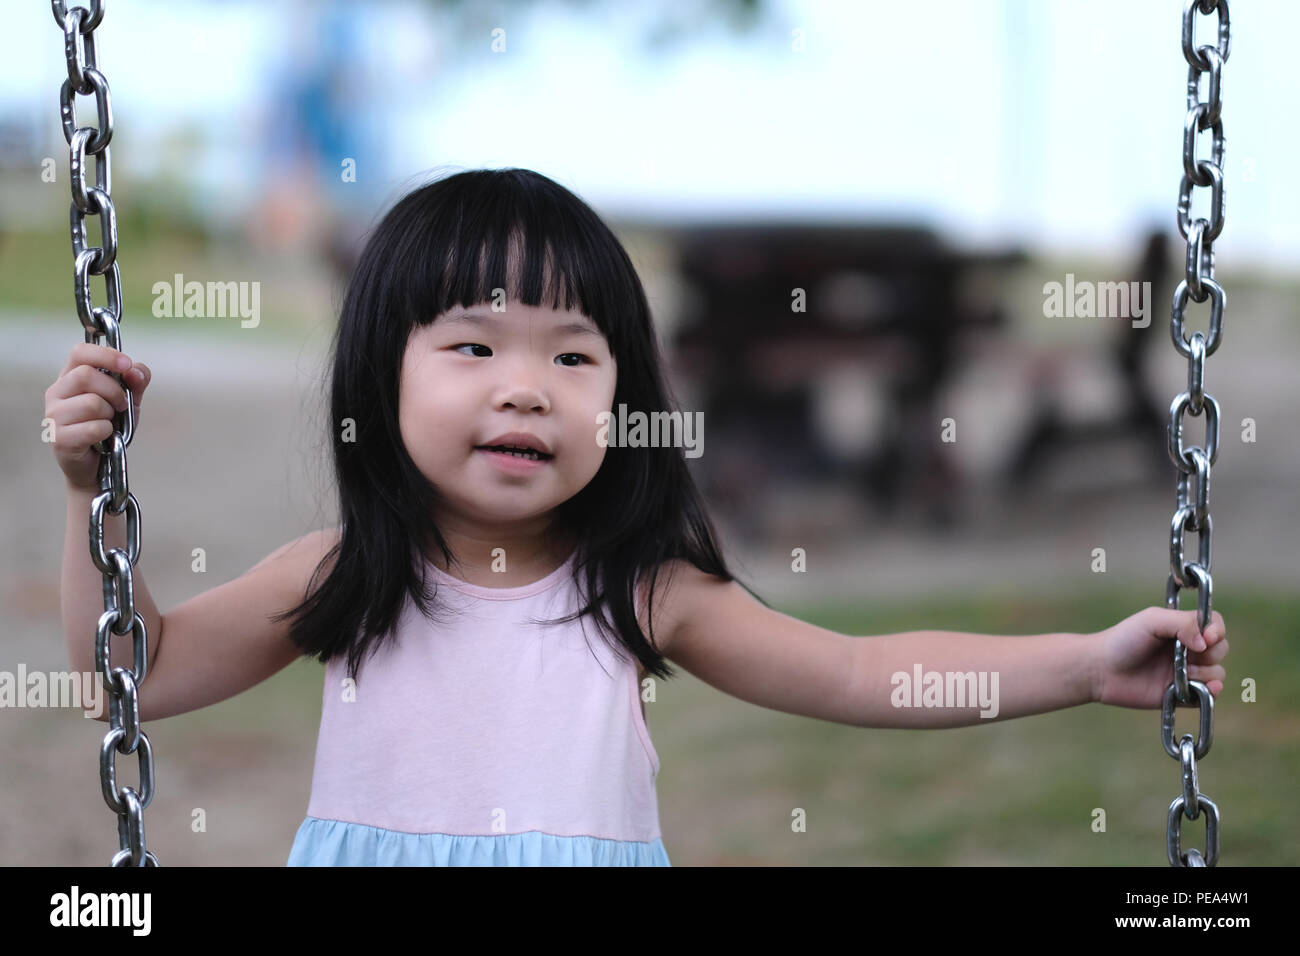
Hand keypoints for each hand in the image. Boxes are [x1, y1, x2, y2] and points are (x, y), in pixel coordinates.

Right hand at [45, 343, 150, 492]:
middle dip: (114, 390)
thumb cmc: (109, 428)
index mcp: (70, 377)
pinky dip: (108, 432)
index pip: (79, 352)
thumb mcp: (129, 402)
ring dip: (111, 414)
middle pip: (85, 375)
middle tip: (121, 405)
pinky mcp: (59, 438)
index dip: (105, 355)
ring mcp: (54, 416)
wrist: (99, 466)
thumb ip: (136, 383)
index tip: (126, 364)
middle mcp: (57, 393)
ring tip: (110, 422)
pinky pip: (94, 428)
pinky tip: (104, 437)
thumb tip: (135, 370)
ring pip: (91, 403)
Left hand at [1093, 606, 1226, 708]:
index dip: (1216, 631)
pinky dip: (1209, 692)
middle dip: (1211, 653)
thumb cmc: (1122, 640)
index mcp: (1182, 629)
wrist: (1101, 670)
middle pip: (1220, 650)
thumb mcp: (1152, 620)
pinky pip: (1208, 696)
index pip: (1215, 626)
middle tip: (1189, 654)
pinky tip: (1202, 689)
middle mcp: (1188, 650)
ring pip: (1217, 673)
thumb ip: (1183, 623)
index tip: (1207, 637)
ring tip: (1182, 673)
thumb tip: (1206, 642)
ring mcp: (1186, 673)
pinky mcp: (1182, 694)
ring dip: (1205, 673)